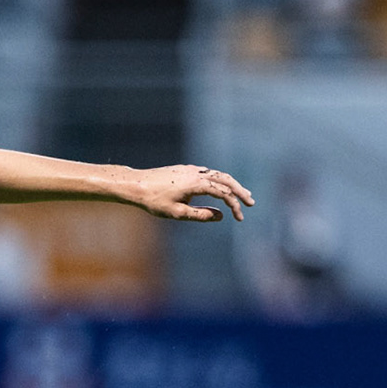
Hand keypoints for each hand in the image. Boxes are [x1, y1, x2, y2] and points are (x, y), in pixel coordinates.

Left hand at [130, 165, 253, 221]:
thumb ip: (200, 215)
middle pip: (226, 180)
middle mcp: (197, 173)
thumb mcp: (177, 213)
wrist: (135, 185)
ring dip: (231, 184)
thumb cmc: (154, 201)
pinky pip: (207, 173)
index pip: (223, 193)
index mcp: (197, 183)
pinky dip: (219, 180)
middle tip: (251, 202)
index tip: (239, 218)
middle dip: (240, 191)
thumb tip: (220, 216)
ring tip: (241, 194)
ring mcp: (191, 169)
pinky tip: (220, 188)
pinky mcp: (185, 169)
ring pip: (217, 174)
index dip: (234, 205)